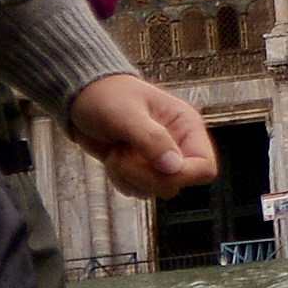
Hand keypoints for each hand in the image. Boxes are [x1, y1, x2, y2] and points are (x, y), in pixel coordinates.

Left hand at [69, 72, 218, 198]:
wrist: (83, 98)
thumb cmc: (106, 96)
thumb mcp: (126, 114)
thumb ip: (151, 139)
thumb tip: (174, 168)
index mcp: (186, 126)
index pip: (204, 167)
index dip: (181, 175)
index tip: (150, 164)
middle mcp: (179, 145)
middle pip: (178, 183)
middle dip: (145, 176)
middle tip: (122, 156)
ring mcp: (160, 160)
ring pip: (157, 190)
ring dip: (131, 178)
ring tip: (116, 152)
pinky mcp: (143, 170)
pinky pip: (139, 191)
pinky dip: (122, 181)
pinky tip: (113, 158)